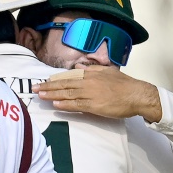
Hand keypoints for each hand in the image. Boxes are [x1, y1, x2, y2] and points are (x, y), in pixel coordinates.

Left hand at [34, 66, 162, 122]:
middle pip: (64, 85)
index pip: (68, 77)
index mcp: (91, 74)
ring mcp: (91, 94)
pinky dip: (65, 104)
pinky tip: (55, 104)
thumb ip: (92, 69)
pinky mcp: (94, 105)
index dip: (54, 80)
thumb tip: (80, 66)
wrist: (137, 95)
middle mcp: (88, 82)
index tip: (43, 82)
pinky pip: (76, 105)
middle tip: (34, 89)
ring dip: (52, 95)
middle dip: (48, 87)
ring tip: (40, 96)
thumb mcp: (107, 71)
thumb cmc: (124, 85)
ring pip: (68, 94)